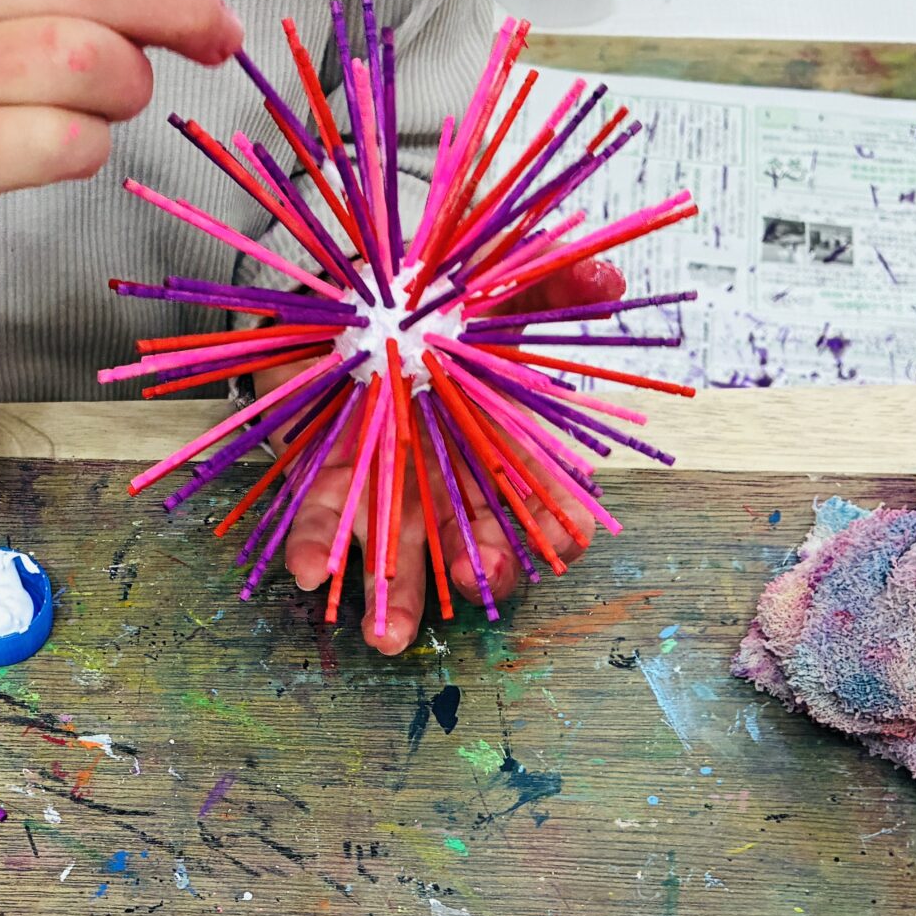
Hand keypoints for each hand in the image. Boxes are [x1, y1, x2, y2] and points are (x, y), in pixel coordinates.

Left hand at [273, 257, 627, 654]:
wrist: (347, 293)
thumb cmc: (436, 298)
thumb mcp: (501, 277)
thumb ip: (553, 279)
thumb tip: (605, 278)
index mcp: (504, 438)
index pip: (547, 496)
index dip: (560, 521)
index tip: (563, 537)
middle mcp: (452, 474)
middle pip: (478, 538)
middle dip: (481, 569)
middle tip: (476, 585)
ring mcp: (394, 482)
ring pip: (402, 550)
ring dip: (395, 598)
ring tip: (388, 638)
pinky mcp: (334, 475)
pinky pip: (326, 515)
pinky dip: (317, 544)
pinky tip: (309, 572)